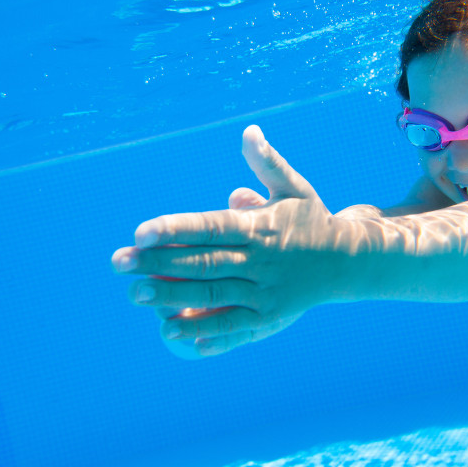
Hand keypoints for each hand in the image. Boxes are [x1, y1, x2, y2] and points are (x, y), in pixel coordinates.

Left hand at [112, 125, 356, 358]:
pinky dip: (206, 334)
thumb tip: (249, 131)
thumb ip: (267, 163)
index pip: (211, 227)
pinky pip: (234, 328)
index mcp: (259, 227)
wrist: (348, 262)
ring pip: (213, 296)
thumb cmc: (310, 220)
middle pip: (203, 263)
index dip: (175, 229)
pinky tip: (174, 335)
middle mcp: (260, 261)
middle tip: (119, 265)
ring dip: (172, 298)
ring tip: (135, 295)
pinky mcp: (269, 319)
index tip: (140, 232)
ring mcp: (264, 293)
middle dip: (159, 264)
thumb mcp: (294, 188)